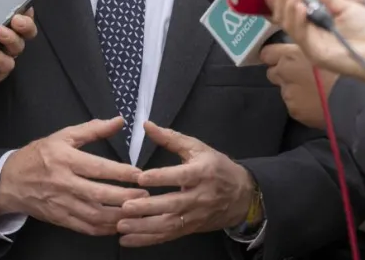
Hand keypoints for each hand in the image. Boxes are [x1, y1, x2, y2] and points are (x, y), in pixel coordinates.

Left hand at [0, 0, 37, 97]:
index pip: (18, 14)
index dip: (26, 9)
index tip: (25, 3)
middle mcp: (0, 38)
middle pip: (25, 32)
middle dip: (27, 24)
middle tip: (16, 19)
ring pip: (18, 48)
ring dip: (12, 39)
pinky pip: (6, 66)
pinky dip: (1, 59)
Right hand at [0, 117, 147, 235]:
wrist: (9, 181)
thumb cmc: (38, 155)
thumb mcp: (63, 136)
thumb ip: (93, 129)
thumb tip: (119, 121)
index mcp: (65, 159)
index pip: (98, 168)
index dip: (121, 172)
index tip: (140, 174)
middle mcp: (64, 183)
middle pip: (99, 194)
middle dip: (125, 197)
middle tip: (146, 195)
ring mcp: (61, 203)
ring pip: (95, 215)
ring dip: (119, 216)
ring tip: (138, 211)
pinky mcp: (60, 219)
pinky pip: (85, 227)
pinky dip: (104, 229)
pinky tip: (118, 224)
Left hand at [117, 122, 254, 246]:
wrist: (242, 196)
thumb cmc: (216, 167)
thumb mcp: (198, 148)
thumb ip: (171, 138)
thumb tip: (146, 125)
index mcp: (202, 172)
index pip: (180, 176)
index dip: (161, 177)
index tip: (140, 177)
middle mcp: (199, 196)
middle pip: (173, 204)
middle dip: (148, 207)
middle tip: (125, 207)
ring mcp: (195, 216)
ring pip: (169, 224)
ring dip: (144, 227)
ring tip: (121, 225)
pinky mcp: (190, 228)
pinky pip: (168, 236)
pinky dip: (147, 239)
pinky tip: (128, 240)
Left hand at [261, 44, 335, 128]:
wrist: (353, 99)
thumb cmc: (343, 70)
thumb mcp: (323, 49)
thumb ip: (306, 48)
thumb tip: (301, 46)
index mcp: (290, 55)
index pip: (267, 53)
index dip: (273, 56)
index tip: (280, 58)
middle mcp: (284, 73)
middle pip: (273, 72)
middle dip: (283, 73)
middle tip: (301, 75)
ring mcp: (287, 93)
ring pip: (284, 89)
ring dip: (293, 88)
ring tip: (313, 90)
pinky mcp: (294, 110)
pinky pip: (293, 104)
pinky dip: (301, 103)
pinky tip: (316, 102)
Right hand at [264, 0, 364, 87]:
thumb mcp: (346, 7)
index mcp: (314, 24)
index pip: (290, 11)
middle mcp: (308, 35)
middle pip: (284, 18)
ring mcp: (310, 46)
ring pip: (288, 25)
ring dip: (289, 6)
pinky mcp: (314, 53)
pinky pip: (300, 35)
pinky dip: (298, 19)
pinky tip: (301, 7)